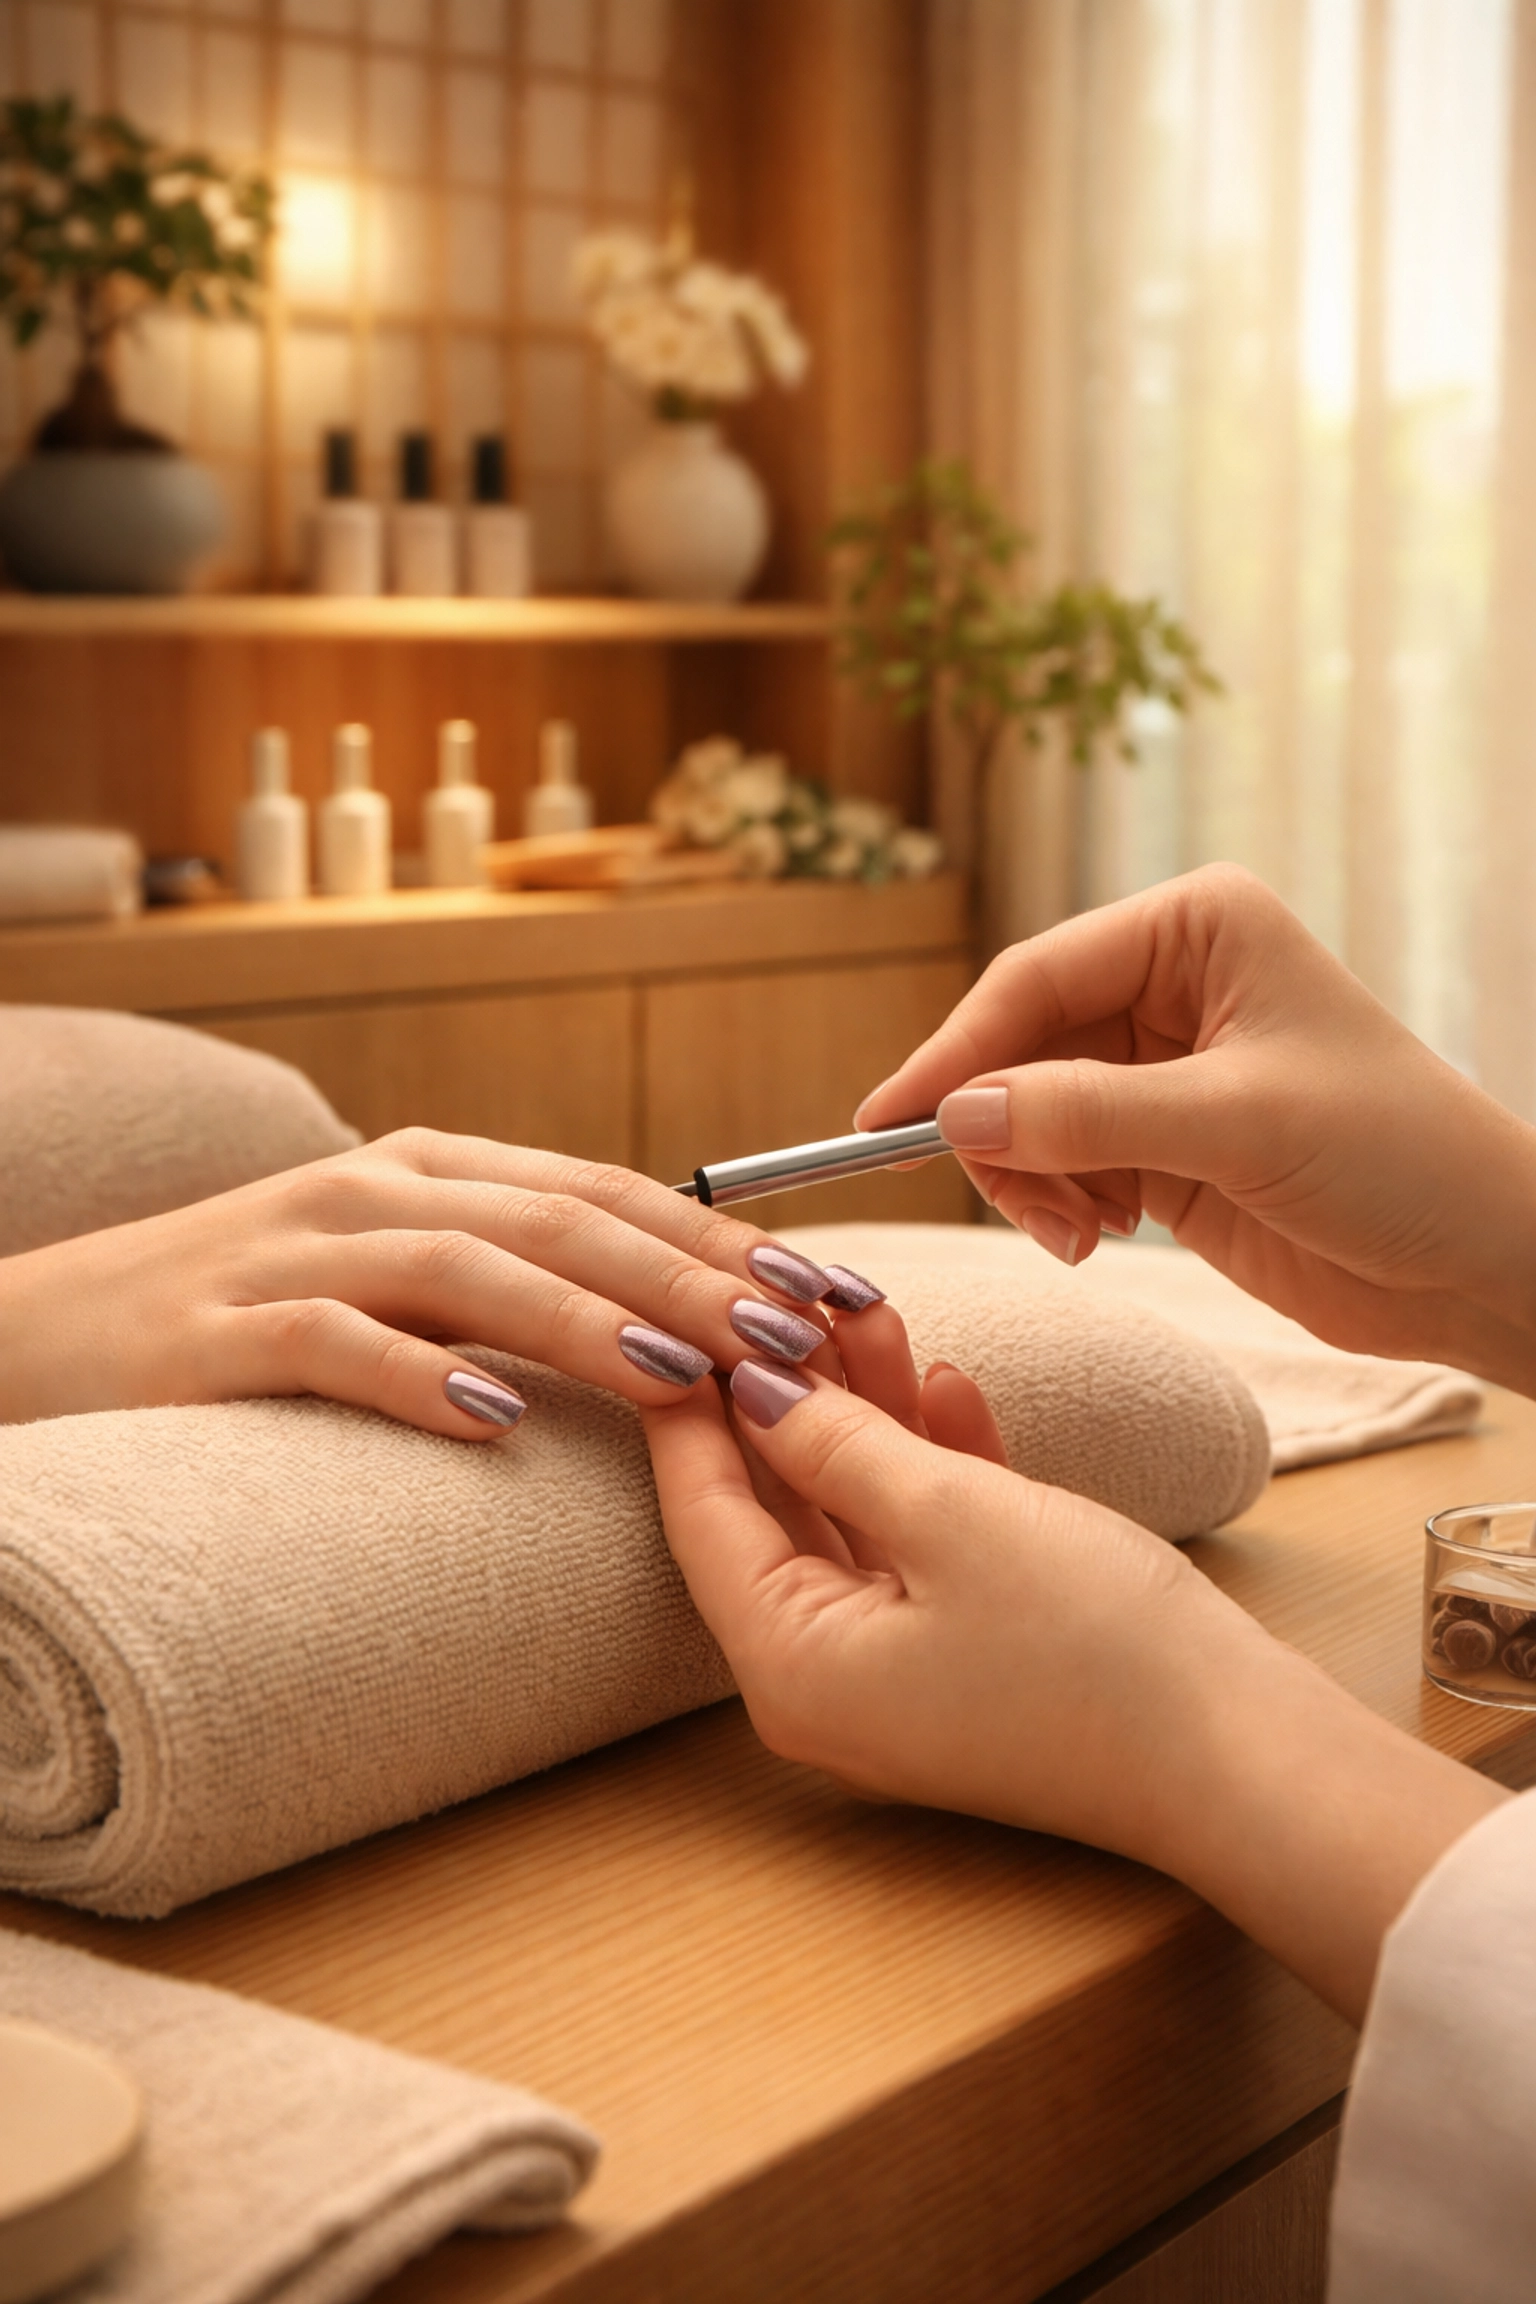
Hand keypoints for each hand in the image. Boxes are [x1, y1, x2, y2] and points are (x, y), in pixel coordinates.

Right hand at [0, 1128, 892, 1436]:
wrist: (36, 1336)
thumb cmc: (242, 1318)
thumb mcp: (385, 1270)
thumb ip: (506, 1275)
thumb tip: (665, 1318)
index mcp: (433, 1171)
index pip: (610, 1193)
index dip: (731, 1242)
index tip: (835, 1295)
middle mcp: (376, 1191)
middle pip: (564, 1222)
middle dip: (699, 1278)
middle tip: (804, 1339)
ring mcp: (296, 1255)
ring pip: (470, 1269)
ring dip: (590, 1320)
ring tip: (689, 1374)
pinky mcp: (220, 1333)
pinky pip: (334, 1345)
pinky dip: (419, 1376)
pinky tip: (495, 1419)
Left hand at [646, 1342, 1502, 2023]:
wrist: (1242, 1755)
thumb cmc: (1092, 1648)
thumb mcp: (951, 1515)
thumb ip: (837, 1442)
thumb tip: (751, 1385)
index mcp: (789, 1665)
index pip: (702, 1512)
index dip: (690, 1402)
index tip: (687, 1310)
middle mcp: (824, 1681)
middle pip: (775, 1509)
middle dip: (789, 1392)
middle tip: (792, 1293)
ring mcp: (898, 1673)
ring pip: (852, 1514)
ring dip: (864, 1414)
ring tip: (870, 1309)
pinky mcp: (966, 1657)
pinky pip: (917, 1545)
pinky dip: (927, 1466)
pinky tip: (942, 1384)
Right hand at [856, 863, 1535, 1390]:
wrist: (1479, 1261)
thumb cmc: (1397, 1158)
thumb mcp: (1237, 1124)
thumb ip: (1088, 1115)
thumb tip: (955, 1113)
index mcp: (1196, 928)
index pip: (1035, 977)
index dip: (954, 1052)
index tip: (885, 1121)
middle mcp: (1171, 983)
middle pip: (1017, 1046)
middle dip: (1002, 1129)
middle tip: (1024, 1206)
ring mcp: (1162, 1066)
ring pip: (1026, 1110)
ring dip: (1030, 1177)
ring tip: (1082, 1233)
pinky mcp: (1161, 1143)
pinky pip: (1060, 1160)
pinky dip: (1057, 1202)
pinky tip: (1101, 1234)